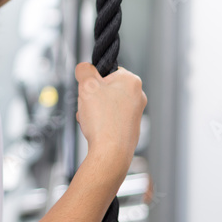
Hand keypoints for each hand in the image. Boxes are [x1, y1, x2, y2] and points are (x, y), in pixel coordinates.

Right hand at [75, 62, 146, 185]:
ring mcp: (135, 113)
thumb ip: (84, 70)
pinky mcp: (130, 128)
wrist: (110, 154)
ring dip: (94, 110)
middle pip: (106, 88)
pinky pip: (110, 119)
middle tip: (88, 106)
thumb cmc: (103, 120)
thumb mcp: (87, 86)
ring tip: (91, 120)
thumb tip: (84, 67)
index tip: (88, 90)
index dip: (93, 80)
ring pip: (106, 104)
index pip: (107, 71)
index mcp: (132, 81)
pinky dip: (101, 122)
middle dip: (92, 97)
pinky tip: (95, 130)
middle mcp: (138, 96)